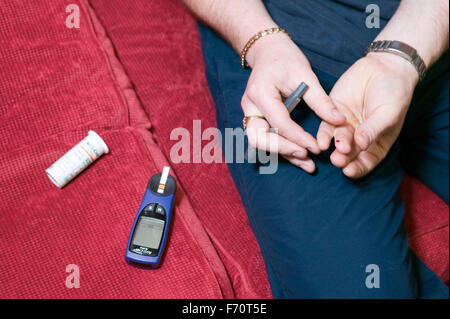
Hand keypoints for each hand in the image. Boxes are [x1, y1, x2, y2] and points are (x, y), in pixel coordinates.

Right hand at [242, 33, 345, 172]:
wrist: (267, 51)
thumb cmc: (286, 59)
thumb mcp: (305, 75)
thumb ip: (321, 100)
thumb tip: (340, 121)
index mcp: (260, 93)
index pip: (278, 122)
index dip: (297, 137)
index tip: (316, 147)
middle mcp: (249, 106)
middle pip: (259, 138)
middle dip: (284, 150)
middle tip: (307, 156)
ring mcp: (250, 114)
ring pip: (260, 143)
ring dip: (283, 155)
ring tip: (308, 165)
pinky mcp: (255, 119)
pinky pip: (265, 139)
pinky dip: (282, 150)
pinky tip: (300, 158)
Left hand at [317, 53, 418, 177]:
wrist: (386, 67)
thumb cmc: (394, 94)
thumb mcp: (389, 113)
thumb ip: (374, 129)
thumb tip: (362, 144)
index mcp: (375, 143)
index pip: (365, 162)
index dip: (357, 168)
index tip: (349, 171)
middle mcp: (358, 138)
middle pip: (348, 153)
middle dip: (342, 158)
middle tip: (338, 160)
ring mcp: (345, 125)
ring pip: (336, 139)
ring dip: (333, 145)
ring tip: (334, 146)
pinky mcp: (333, 112)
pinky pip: (325, 125)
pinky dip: (323, 133)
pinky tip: (322, 139)